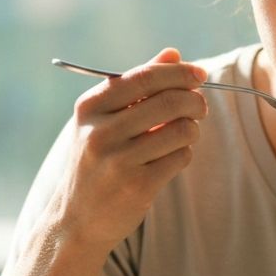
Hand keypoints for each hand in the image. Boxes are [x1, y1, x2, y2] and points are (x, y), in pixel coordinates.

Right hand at [55, 47, 207, 249]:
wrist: (75, 221)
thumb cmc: (95, 163)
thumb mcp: (103, 121)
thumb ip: (137, 86)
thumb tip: (174, 54)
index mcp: (90, 107)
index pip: (144, 77)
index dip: (179, 73)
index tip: (199, 74)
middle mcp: (101, 131)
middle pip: (169, 101)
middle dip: (194, 101)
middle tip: (199, 107)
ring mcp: (119, 160)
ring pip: (180, 130)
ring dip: (192, 129)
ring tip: (185, 134)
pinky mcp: (137, 186)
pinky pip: (180, 157)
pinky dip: (184, 153)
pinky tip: (174, 156)